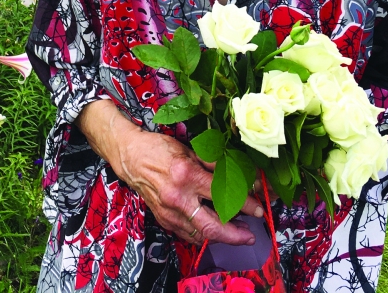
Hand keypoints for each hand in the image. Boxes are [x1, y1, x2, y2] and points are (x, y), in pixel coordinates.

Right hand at [77, 100, 262, 244]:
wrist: (130, 156)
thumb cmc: (159, 149)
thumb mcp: (189, 150)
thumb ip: (213, 164)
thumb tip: (239, 175)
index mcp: (186, 175)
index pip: (222, 195)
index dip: (244, 204)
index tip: (258, 208)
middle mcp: (177, 197)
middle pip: (212, 226)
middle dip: (235, 235)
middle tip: (250, 234)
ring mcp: (169, 211)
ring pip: (200, 235)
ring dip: (221, 237)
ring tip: (236, 233)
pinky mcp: (163, 219)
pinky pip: (187, 234)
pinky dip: (203, 235)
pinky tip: (214, 231)